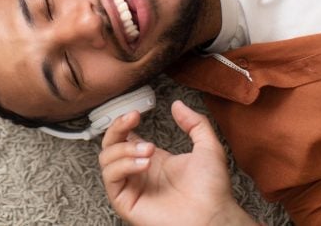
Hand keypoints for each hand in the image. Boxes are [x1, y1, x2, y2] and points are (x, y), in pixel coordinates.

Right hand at [99, 101, 254, 225]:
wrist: (214, 214)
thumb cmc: (212, 190)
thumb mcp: (207, 147)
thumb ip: (194, 123)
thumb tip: (178, 105)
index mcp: (152, 160)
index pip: (124, 137)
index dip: (123, 122)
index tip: (136, 113)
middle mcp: (138, 172)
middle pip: (110, 144)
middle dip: (117, 128)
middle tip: (132, 119)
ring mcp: (131, 187)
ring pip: (106, 160)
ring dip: (124, 149)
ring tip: (149, 150)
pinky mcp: (126, 202)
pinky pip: (111, 178)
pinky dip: (123, 166)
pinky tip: (143, 163)